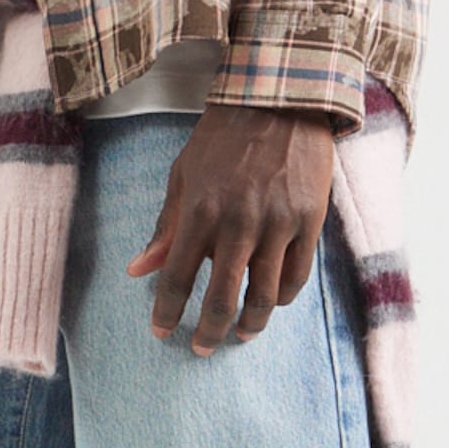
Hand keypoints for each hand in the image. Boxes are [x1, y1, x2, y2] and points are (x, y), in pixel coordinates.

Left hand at [125, 103, 335, 353]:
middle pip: (222, 299)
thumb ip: (165, 227)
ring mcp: (279, 223)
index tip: (161, 331)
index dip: (167, 311)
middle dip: (208, 332)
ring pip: (264, 296)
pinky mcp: (310, 220)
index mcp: (200, 210)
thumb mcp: (183, 175)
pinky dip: (282, 297)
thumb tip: (138, 270)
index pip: (178, 277)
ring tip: (241, 335)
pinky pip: (297, 276)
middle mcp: (239, 222)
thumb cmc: (223, 138)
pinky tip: (271, 303)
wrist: (279, 99)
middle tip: (200, 348)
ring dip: (250, 325)